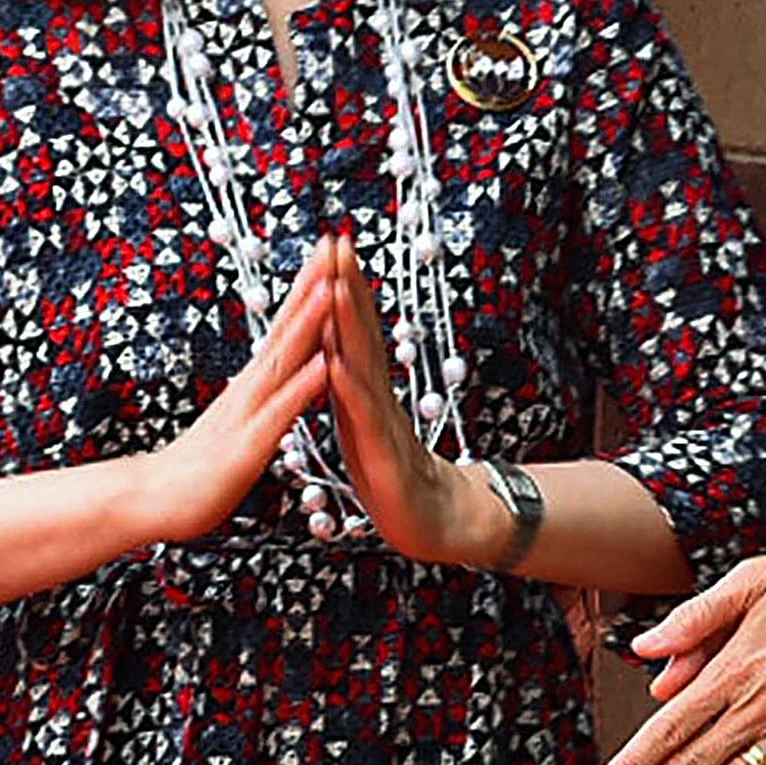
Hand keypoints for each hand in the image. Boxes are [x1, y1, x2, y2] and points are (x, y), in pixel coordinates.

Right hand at [133, 247, 335, 544]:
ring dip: (309, 323)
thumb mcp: (239, 423)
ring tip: (332, 286)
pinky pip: (279, 413)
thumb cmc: (198, 467)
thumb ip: (261, 396)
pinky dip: (302, 387)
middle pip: (287, 328)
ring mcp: (247, 413)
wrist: (153, 500)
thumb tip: (282, 371)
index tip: (330, 253)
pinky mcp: (247, 446)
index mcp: (253, 384)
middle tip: (334, 244)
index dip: (309, 289)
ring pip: (284, 360)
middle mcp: (250, 387)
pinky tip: (324, 366)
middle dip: (313, 285)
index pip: (286, 327)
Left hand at [314, 234, 499, 564]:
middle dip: (349, 285)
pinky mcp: (381, 455)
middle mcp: (378, 395)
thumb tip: (332, 345)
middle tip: (338, 242)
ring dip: (349, 325)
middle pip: (362, 332)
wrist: (433, 522)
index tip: (332, 244)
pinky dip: (347, 390)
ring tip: (337, 286)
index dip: (344, 285)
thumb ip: (351, 383)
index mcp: (367, 388)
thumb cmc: (392, 472)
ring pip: (363, 365)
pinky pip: (363, 418)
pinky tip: (334, 364)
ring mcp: (383, 421)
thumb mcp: (364, 419)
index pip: (355, 328)